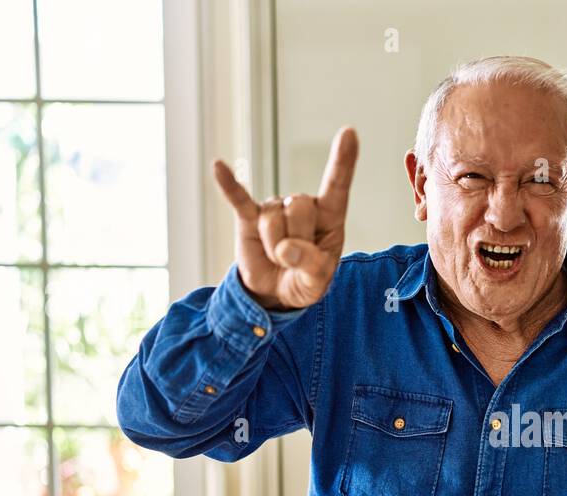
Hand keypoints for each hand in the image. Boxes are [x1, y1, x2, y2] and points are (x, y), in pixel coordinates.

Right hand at [212, 126, 358, 309]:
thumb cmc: (304, 280)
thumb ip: (311, 265)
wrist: (274, 292)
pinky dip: (229, 185)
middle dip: (297, 241)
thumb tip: (286, 249)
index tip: (348, 133)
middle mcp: (301, 205)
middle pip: (300, 207)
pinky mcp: (248, 216)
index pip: (337, 185)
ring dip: (275, 248)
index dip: (342, 161)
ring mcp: (274, 208)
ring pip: (274, 220)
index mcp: (329, 216)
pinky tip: (218, 167)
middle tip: (294, 260)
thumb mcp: (318, 281)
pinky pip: (239, 199)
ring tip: (277, 258)